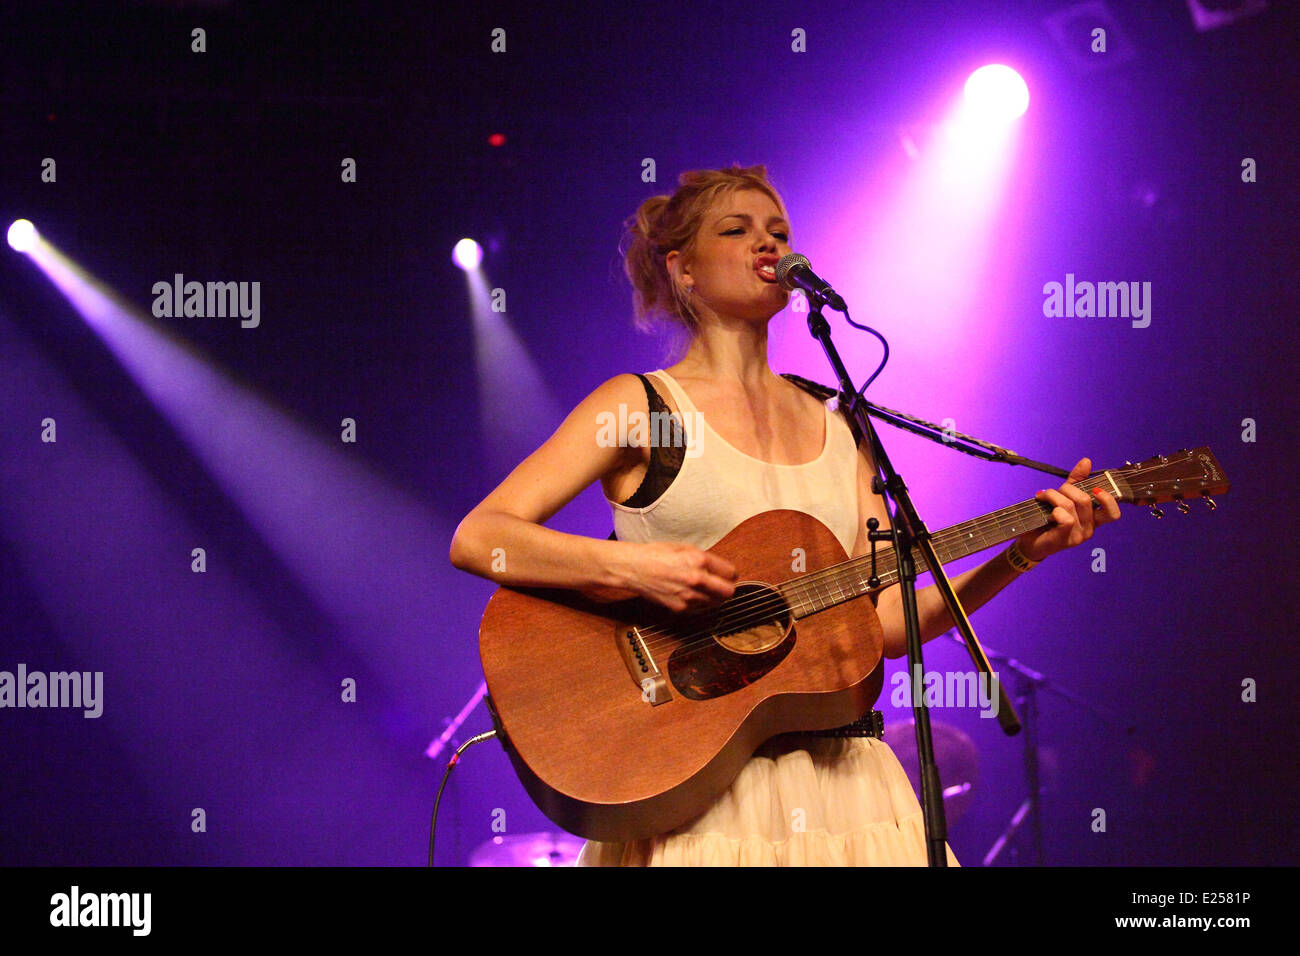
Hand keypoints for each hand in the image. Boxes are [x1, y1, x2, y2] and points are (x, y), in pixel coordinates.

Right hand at [611, 541, 737, 612]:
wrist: (634, 568)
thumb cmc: (656, 554)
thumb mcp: (684, 547)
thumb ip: (704, 558)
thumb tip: (719, 569)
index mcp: (699, 560)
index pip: (731, 573)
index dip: (730, 573)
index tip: (727, 574)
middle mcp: (697, 579)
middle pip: (728, 592)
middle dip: (728, 588)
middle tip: (722, 585)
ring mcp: (689, 596)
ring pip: (716, 603)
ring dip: (714, 597)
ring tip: (705, 590)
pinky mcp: (680, 608)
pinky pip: (700, 609)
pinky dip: (700, 604)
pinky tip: (691, 595)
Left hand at [1015, 457, 1121, 562]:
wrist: (1030, 541)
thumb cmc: (1048, 518)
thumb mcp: (1063, 496)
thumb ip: (1077, 481)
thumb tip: (1086, 461)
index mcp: (1093, 519)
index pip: (1113, 513)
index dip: (1108, 499)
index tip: (1094, 489)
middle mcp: (1089, 529)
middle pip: (1086, 499)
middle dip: (1066, 489)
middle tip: (1052, 493)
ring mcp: (1079, 536)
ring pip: (1071, 505)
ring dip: (1053, 496)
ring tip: (1043, 498)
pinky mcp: (1065, 539)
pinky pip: (1065, 518)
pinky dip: (1054, 510)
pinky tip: (1047, 514)